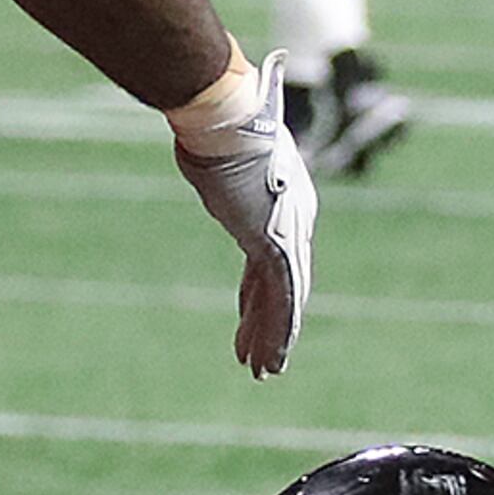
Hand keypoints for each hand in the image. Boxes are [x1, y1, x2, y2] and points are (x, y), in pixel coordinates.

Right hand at [167, 50, 317, 376]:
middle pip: (284, 284)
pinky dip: (272, 333)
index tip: (249, 313)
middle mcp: (296, 222)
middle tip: (268, 357)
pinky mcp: (275, 247)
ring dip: (272, 340)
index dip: (261, 292)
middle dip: (272, 323)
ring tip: (265, 372)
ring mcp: (287, 236)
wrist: (227, 121)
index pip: (275, 259)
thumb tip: (197, 142)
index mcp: (287, 202)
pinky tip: (264, 359)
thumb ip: (214, 161)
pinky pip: (278, 300)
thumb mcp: (216, 148)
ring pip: (283, 301)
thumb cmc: (215, 125)